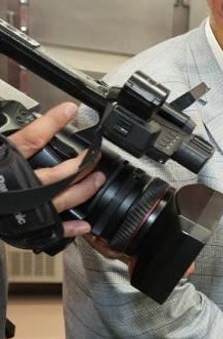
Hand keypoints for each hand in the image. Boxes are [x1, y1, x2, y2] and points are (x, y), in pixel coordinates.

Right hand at [9, 102, 104, 235]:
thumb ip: (4, 143)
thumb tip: (20, 131)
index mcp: (4, 162)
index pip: (32, 138)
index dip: (52, 123)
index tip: (70, 109)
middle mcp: (18, 186)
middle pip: (59, 173)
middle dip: (82, 164)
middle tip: (95, 155)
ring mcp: (24, 208)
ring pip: (63, 199)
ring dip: (84, 189)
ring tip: (98, 180)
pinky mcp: (23, 227)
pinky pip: (51, 229)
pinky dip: (69, 227)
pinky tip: (84, 224)